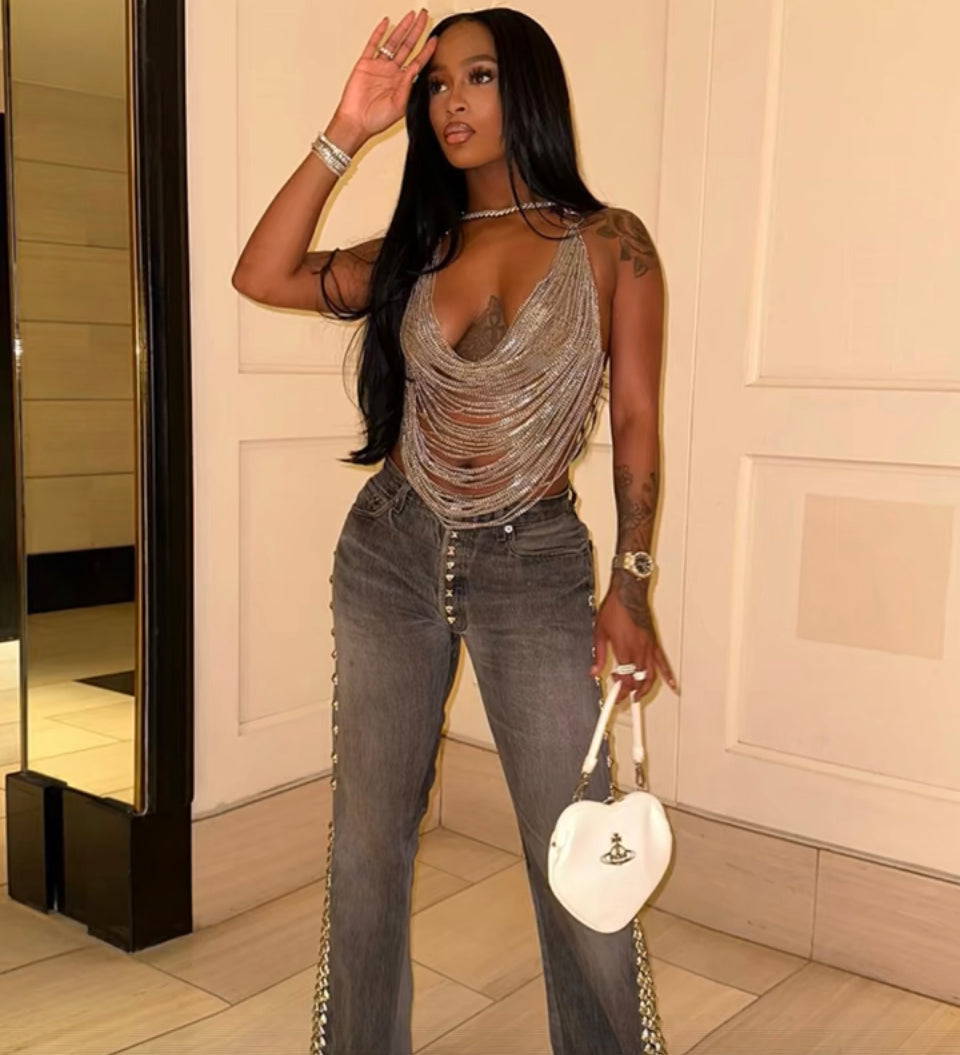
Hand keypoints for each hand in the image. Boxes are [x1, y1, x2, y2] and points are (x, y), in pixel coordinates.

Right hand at [334, 10, 437, 140]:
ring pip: (393, 42)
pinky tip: (386, 23)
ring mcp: (379, 66)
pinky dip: (379, 33)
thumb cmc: (376, 120)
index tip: (435, 39)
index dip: (427, 50)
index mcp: (402, 83)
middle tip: (423, 17)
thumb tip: (415, 69)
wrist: (356, 122)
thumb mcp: (399, 106)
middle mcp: (392, 72)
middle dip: (416, 31)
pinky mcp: (365, 64)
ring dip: (402, 28)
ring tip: (410, 16)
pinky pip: (373, 44)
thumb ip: (407, 86)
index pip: (418, 61)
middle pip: (407, 46)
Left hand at [590, 581, 677, 701]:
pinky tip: (672, 685)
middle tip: (625, 698)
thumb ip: (597, 655)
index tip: (616, 696)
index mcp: (624, 649)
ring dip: (646, 688)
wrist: (629, 591)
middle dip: (632, 692)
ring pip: (651, 674)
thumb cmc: (614, 607)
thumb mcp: (599, 632)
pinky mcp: (654, 641)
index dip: (621, 691)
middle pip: (638, 679)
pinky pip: (662, 662)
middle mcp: (638, 649)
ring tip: (640, 695)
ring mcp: (648, 646)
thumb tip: (594, 671)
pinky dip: (668, 675)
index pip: (625, 678)